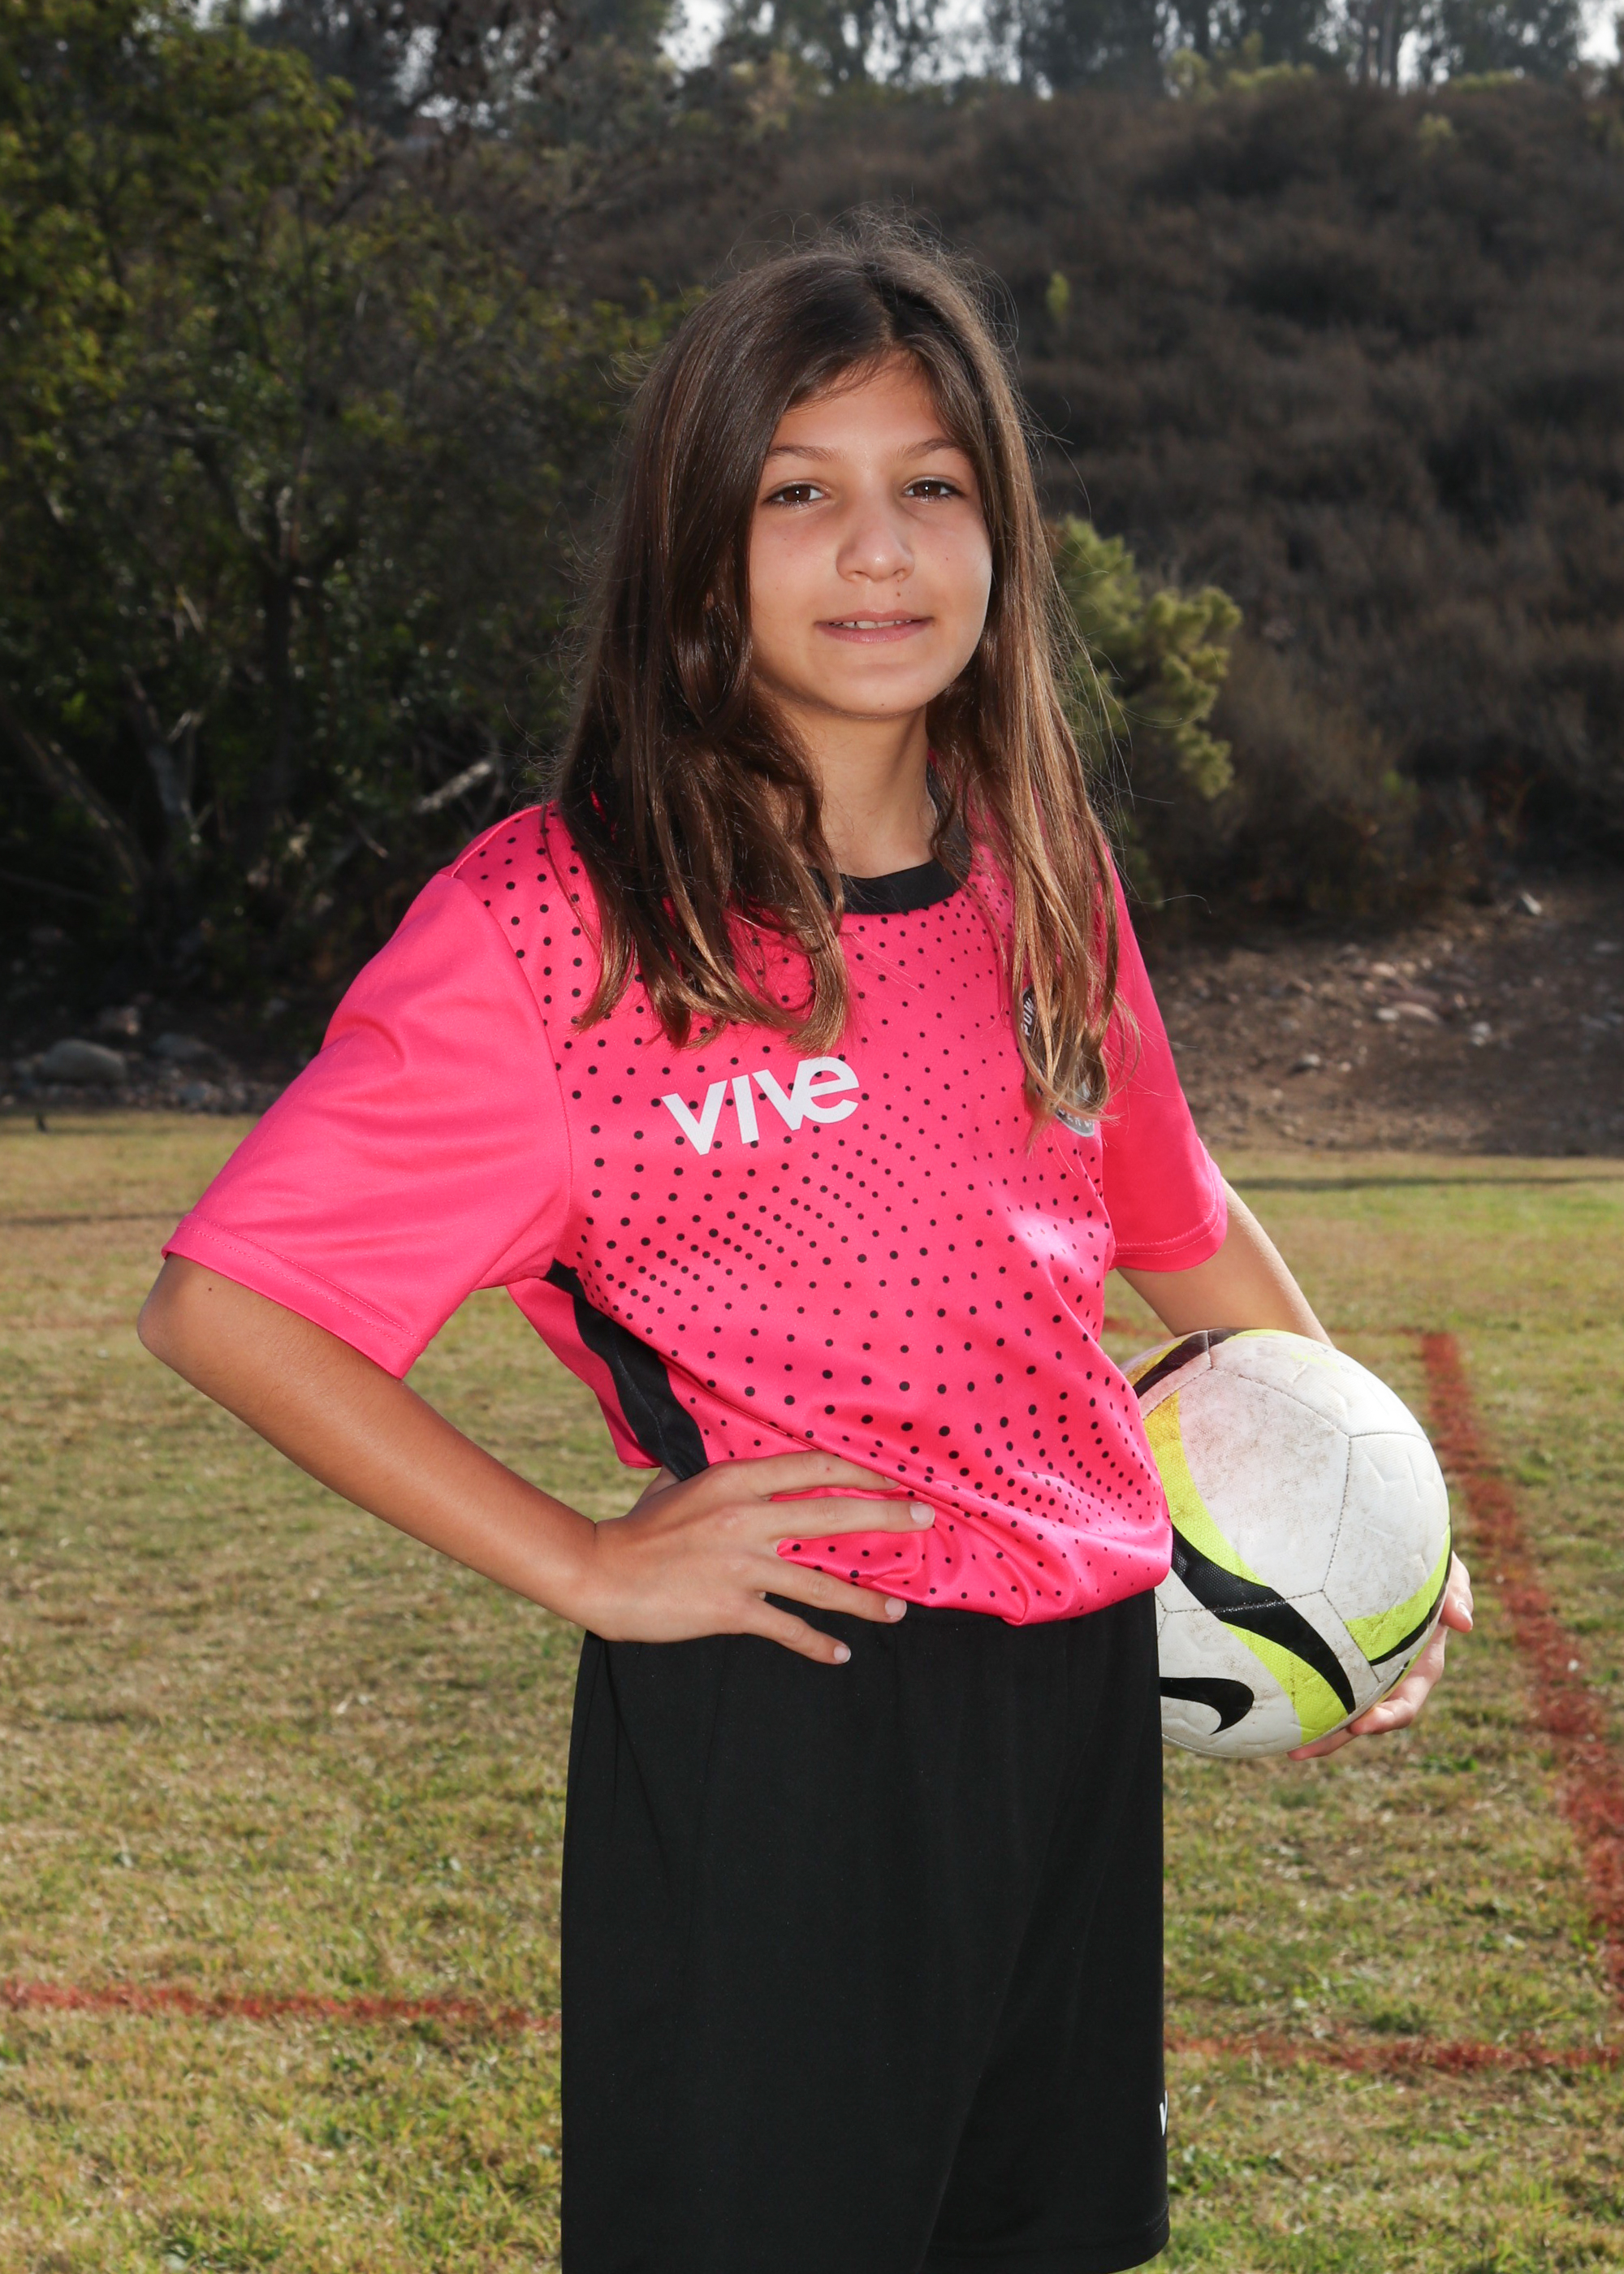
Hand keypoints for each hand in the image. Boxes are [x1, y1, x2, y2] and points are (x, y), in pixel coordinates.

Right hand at [576, 1451, 932, 1664]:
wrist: (600, 1573)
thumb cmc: (636, 1528)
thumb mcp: (675, 1484)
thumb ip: (710, 1474)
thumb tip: (726, 1461)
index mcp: (735, 1479)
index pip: (815, 1467)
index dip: (861, 1471)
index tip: (894, 1477)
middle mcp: (746, 1518)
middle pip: (835, 1514)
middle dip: (888, 1518)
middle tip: (926, 1522)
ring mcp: (742, 1565)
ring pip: (823, 1582)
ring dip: (867, 1599)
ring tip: (898, 1612)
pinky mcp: (733, 1609)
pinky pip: (789, 1627)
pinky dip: (819, 1644)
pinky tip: (841, 1654)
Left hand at [1289, 1552, 1473, 1759]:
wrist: (1403, 1560)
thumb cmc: (1429, 1568)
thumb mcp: (1449, 1576)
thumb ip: (1458, 1595)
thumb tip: (1464, 1622)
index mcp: (1420, 1667)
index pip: (1405, 1703)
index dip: (1386, 1719)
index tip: (1361, 1725)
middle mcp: (1392, 1678)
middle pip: (1363, 1720)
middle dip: (1334, 1739)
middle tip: (1298, 1751)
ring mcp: (1365, 1673)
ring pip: (1339, 1710)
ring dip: (1314, 1730)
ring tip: (1280, 1744)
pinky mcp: (1341, 1658)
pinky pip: (1323, 1682)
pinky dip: (1304, 1696)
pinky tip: (1272, 1703)